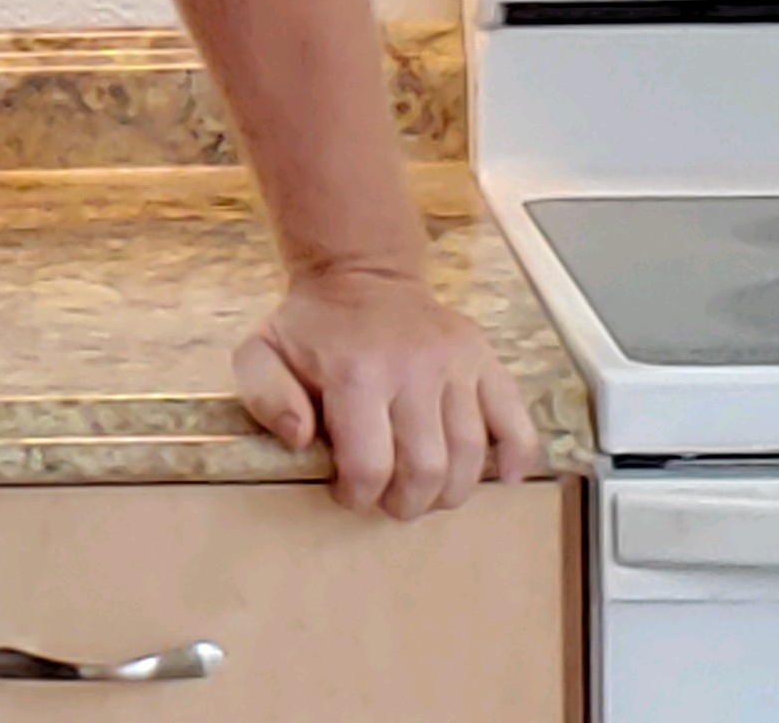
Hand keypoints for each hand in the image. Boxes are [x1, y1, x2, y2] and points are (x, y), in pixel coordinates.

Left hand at [232, 268, 540, 519]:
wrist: (359, 276)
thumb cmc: (309, 328)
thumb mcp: (261, 353)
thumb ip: (266, 398)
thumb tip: (301, 439)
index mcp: (355, 371)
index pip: (370, 465)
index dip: (360, 495)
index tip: (350, 493)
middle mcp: (412, 367)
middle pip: (426, 469)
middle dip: (407, 502)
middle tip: (391, 501)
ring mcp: (455, 362)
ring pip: (471, 454)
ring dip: (450, 491)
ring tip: (428, 492)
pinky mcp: (484, 358)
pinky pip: (515, 419)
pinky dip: (517, 456)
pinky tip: (504, 476)